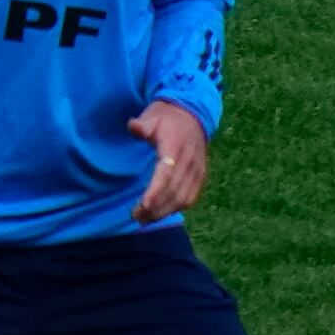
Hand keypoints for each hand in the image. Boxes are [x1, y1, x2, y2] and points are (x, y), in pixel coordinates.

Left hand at [126, 99, 209, 222]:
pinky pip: (190, 198)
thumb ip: (142, 125)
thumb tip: (134, 127)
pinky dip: (175, 209)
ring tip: (144, 219)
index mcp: (175, 146)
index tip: (144, 204)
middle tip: (135, 216)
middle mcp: (189, 161)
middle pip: (173, 190)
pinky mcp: (200, 177)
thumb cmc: (166, 118)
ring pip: (183, 198)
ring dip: (164, 212)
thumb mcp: (152, 116)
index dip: (156, 190)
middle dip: (155, 207)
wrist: (193, 115)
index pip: (166, 172)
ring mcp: (197, 170)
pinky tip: (160, 213)